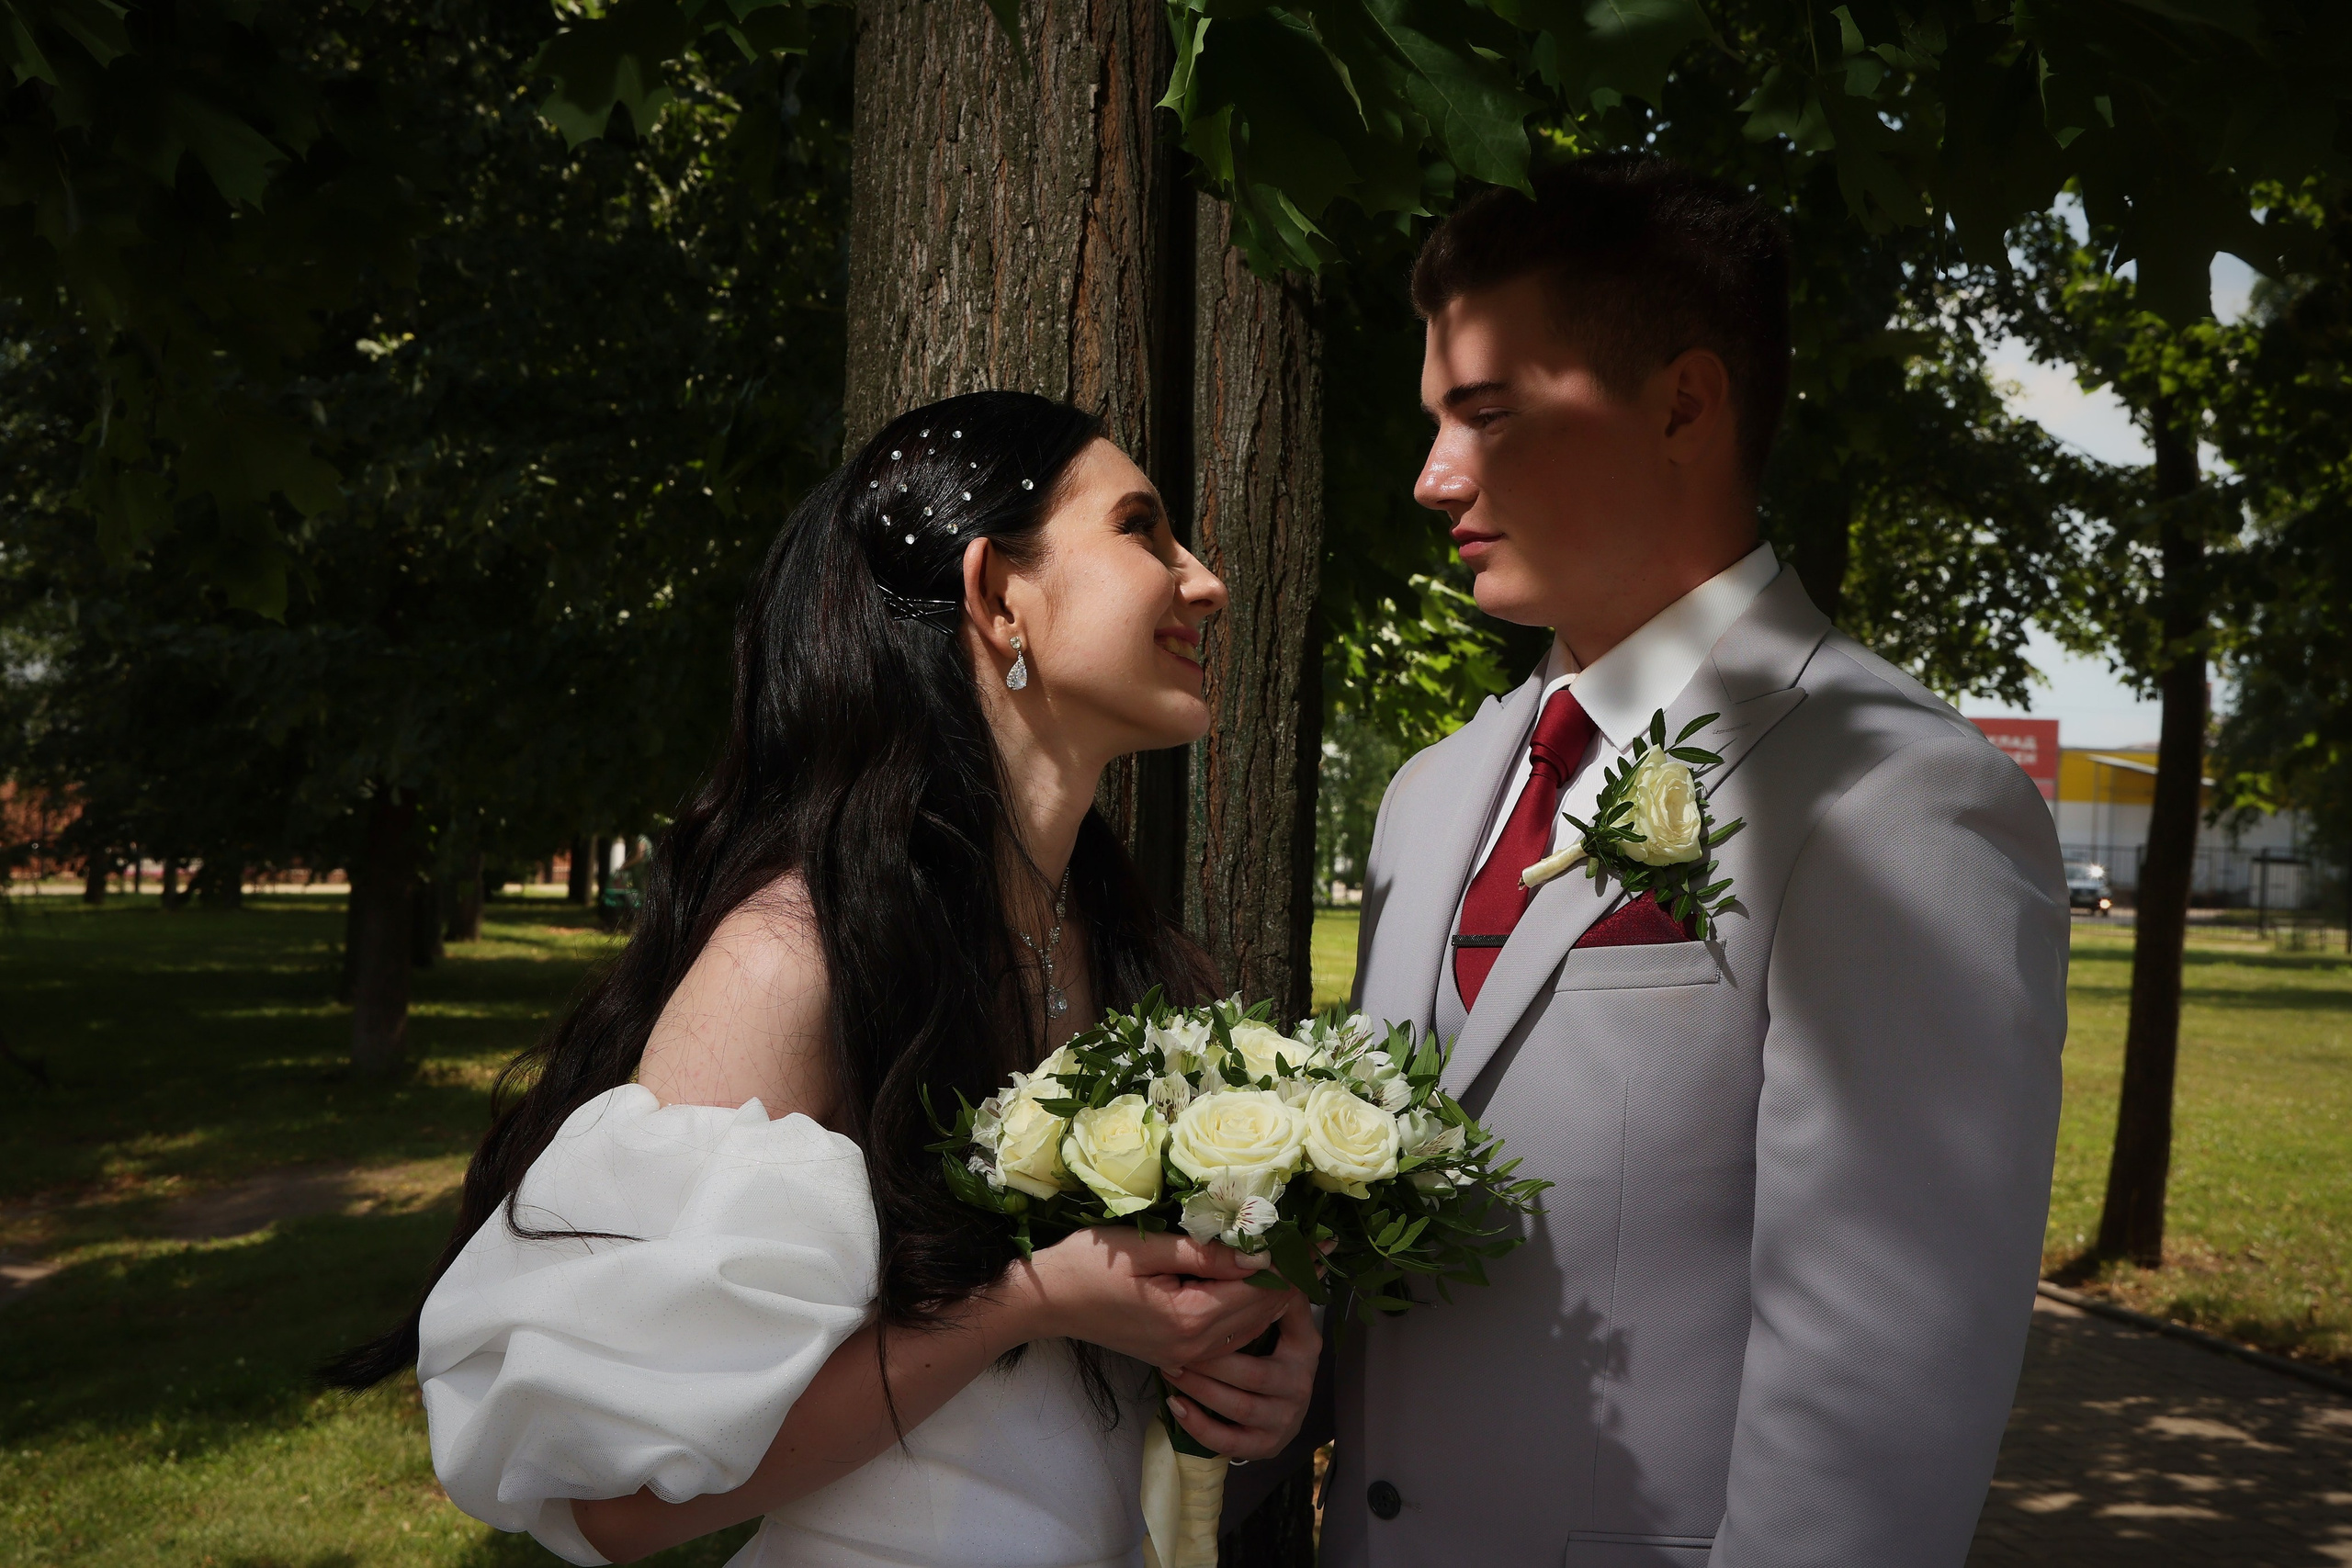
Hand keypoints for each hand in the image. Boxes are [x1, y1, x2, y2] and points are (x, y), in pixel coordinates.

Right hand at [1001, 1227, 1296, 1367]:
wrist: (1046, 1304)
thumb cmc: (1088, 1266)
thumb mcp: (1146, 1248)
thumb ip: (1205, 1253)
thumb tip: (1258, 1251)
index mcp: (1189, 1318)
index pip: (1259, 1289)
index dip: (1293, 1263)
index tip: (1323, 1240)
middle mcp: (1194, 1346)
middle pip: (1261, 1311)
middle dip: (1293, 1279)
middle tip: (1322, 1248)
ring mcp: (1185, 1355)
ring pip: (1250, 1326)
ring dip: (1276, 1296)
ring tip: (1302, 1264)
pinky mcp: (1176, 1355)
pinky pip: (1229, 1336)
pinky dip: (1252, 1313)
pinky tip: (1262, 1289)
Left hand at [1160, 1289, 1320, 1459]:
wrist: (1278, 1407)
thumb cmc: (1271, 1349)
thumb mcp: (1282, 1317)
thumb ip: (1278, 1286)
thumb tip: (1282, 1246)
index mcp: (1305, 1347)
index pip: (1278, 1327)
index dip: (1244, 1313)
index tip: (1207, 1298)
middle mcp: (1300, 1385)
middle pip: (1252, 1373)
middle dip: (1209, 1360)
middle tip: (1174, 1344)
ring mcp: (1284, 1419)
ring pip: (1237, 1406)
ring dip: (1200, 1388)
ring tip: (1170, 1368)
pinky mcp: (1264, 1445)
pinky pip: (1228, 1440)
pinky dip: (1199, 1425)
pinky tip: (1176, 1405)